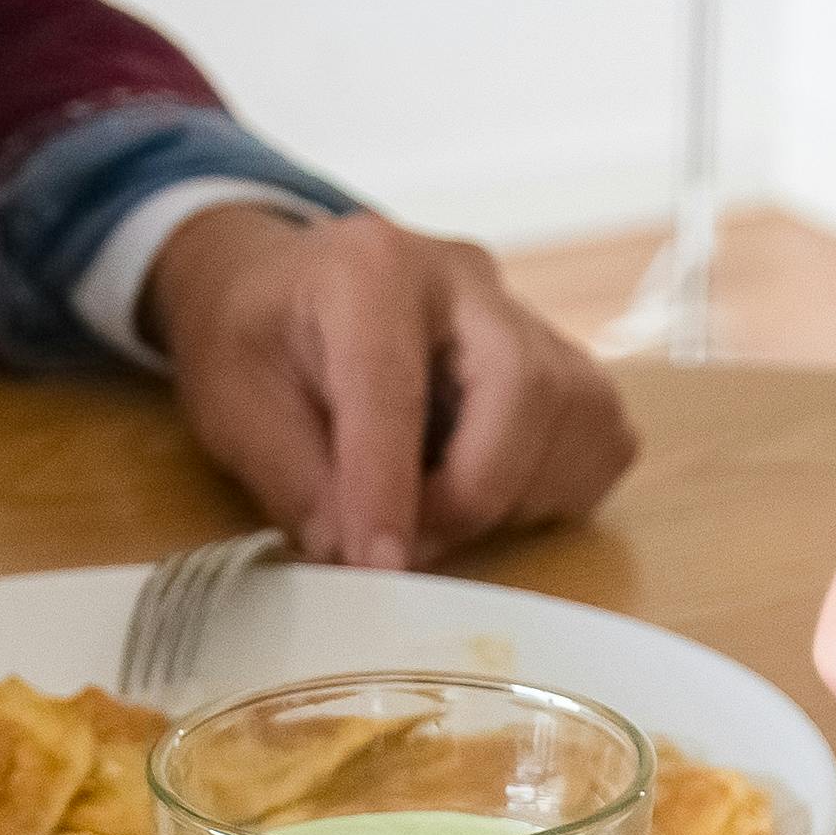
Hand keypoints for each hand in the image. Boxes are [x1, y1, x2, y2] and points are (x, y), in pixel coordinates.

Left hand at [146, 204, 635, 573]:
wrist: (290, 293)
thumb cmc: (259, 342)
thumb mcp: (233, 403)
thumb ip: (292, 476)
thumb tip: (353, 550)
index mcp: (370, 268)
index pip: (393, 384)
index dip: (387, 485)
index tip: (379, 566)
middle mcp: (465, 278)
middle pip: (525, 386)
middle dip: (476, 489)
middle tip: (413, 548)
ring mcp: (526, 316)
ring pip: (578, 413)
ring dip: (516, 495)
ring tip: (440, 516)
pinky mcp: (563, 362)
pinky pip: (601, 438)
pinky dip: (555, 488)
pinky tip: (490, 495)